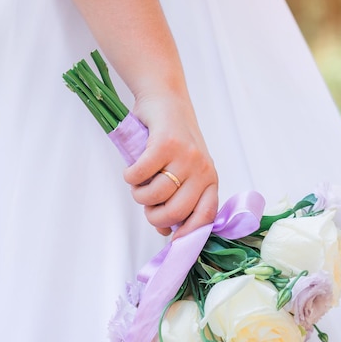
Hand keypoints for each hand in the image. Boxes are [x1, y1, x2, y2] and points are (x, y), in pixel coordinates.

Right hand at [123, 91, 218, 238]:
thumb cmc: (172, 140)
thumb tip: (166, 232)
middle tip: (145, 203)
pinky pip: (141, 174)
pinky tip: (131, 169)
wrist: (166, 99)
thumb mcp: (184, 170)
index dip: (188, 234)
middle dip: (154, 216)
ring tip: (138, 183)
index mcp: (210, 179)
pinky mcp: (165, 143)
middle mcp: (202, 169)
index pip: (205, 216)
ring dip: (138, 194)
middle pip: (176, 211)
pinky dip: (130, 176)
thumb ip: (179, 199)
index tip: (172, 242)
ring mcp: (185, 156)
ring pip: (155, 194)